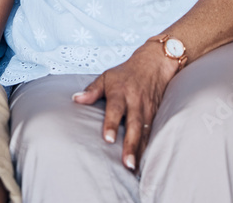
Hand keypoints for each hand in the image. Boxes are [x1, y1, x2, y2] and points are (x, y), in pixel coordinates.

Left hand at [72, 39, 177, 170]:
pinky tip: (145, 163)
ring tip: (134, 168)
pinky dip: (150, 148)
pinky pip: (153, 133)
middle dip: (131, 145)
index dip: (111, 124)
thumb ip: (91, 90)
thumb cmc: (125, 73)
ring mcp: (148, 110)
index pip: (115, 110)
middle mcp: (135, 103)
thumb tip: (75, 99)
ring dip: (141, 151)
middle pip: (133, 125)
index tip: (108, 139)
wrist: (154, 64)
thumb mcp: (106, 77)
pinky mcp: (157, 115)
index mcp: (121, 93)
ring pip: (145, 133)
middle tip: (127, 163)